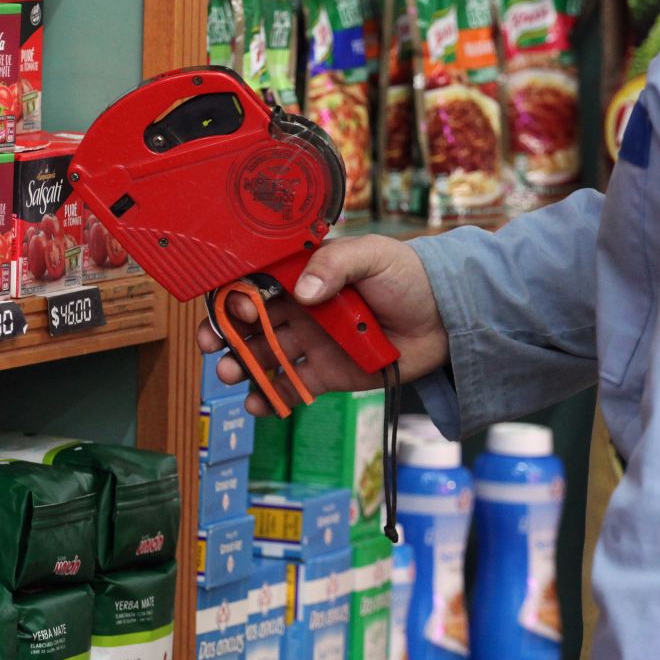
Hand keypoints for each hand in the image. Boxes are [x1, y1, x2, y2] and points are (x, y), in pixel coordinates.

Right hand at [197, 235, 450, 415]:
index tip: (231, 307)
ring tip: (228, 373)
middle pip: (251, 322)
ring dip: (242, 365)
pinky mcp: (328, 374)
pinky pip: (292, 387)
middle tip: (211, 344)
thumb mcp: (374, 255)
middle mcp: (302, 308)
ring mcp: (312, 342)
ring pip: (265, 355)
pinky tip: (257, 404)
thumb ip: (336, 264)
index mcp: (306, 274)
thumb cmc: (409, 276)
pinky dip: (271, 397)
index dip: (236, 294)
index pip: (258, 282)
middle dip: (226, 332)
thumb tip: (304, 290)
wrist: (447, 318)